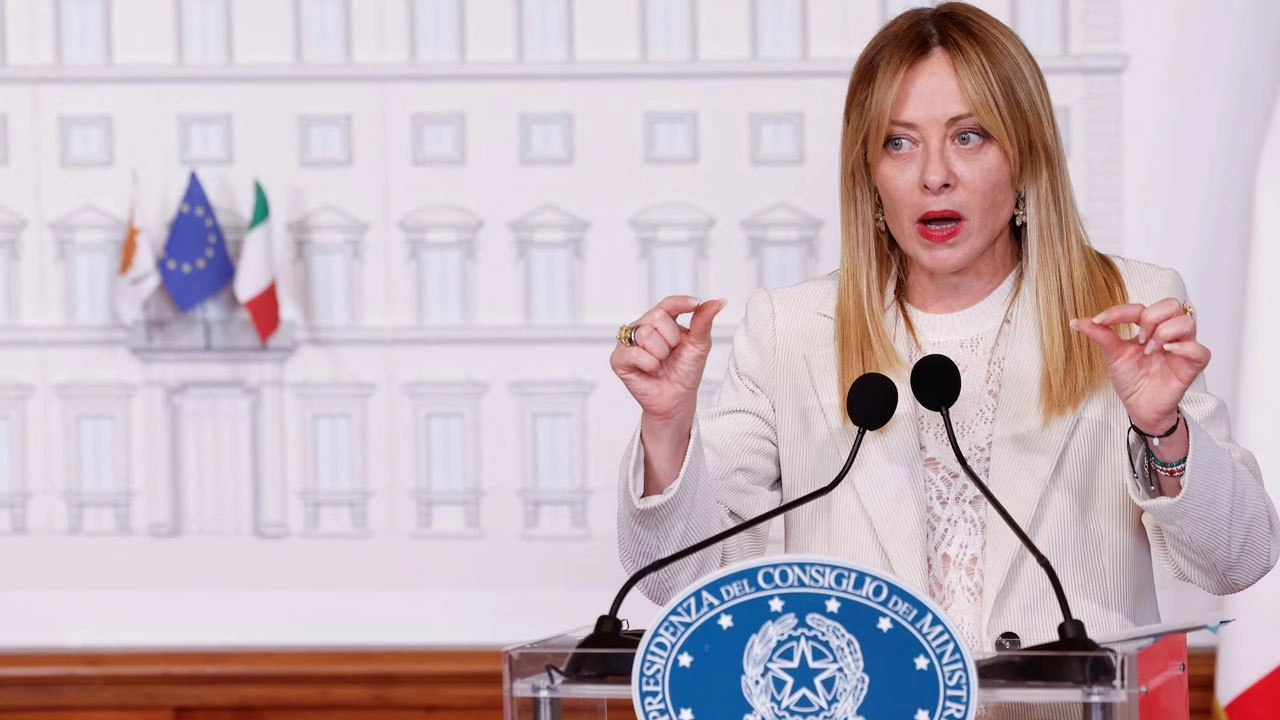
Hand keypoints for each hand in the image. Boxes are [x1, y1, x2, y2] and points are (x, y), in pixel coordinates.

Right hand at [609, 296, 726, 423]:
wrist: (676, 399)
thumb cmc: (685, 372)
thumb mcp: (699, 345)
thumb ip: (703, 322)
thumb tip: (718, 302)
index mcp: (662, 321)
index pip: (668, 303)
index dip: (680, 302)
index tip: (695, 304)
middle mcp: (643, 327)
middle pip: (656, 316)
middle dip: (671, 339)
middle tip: (672, 354)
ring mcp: (628, 342)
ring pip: (645, 334)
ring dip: (661, 353)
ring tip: (661, 363)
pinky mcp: (619, 359)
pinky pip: (635, 353)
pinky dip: (649, 364)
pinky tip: (652, 370)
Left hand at [1071, 298, 1209, 431]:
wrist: (1139, 407)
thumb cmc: (1131, 379)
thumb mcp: (1112, 355)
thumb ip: (1100, 336)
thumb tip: (1077, 321)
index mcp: (1149, 328)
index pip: (1140, 308)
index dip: (1120, 311)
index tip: (1100, 321)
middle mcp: (1168, 334)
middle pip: (1171, 305)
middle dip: (1151, 317)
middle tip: (1138, 339)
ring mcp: (1182, 348)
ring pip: (1187, 322)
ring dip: (1165, 332)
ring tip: (1149, 350)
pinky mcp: (1192, 366)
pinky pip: (1201, 350)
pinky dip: (1185, 348)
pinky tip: (1167, 352)